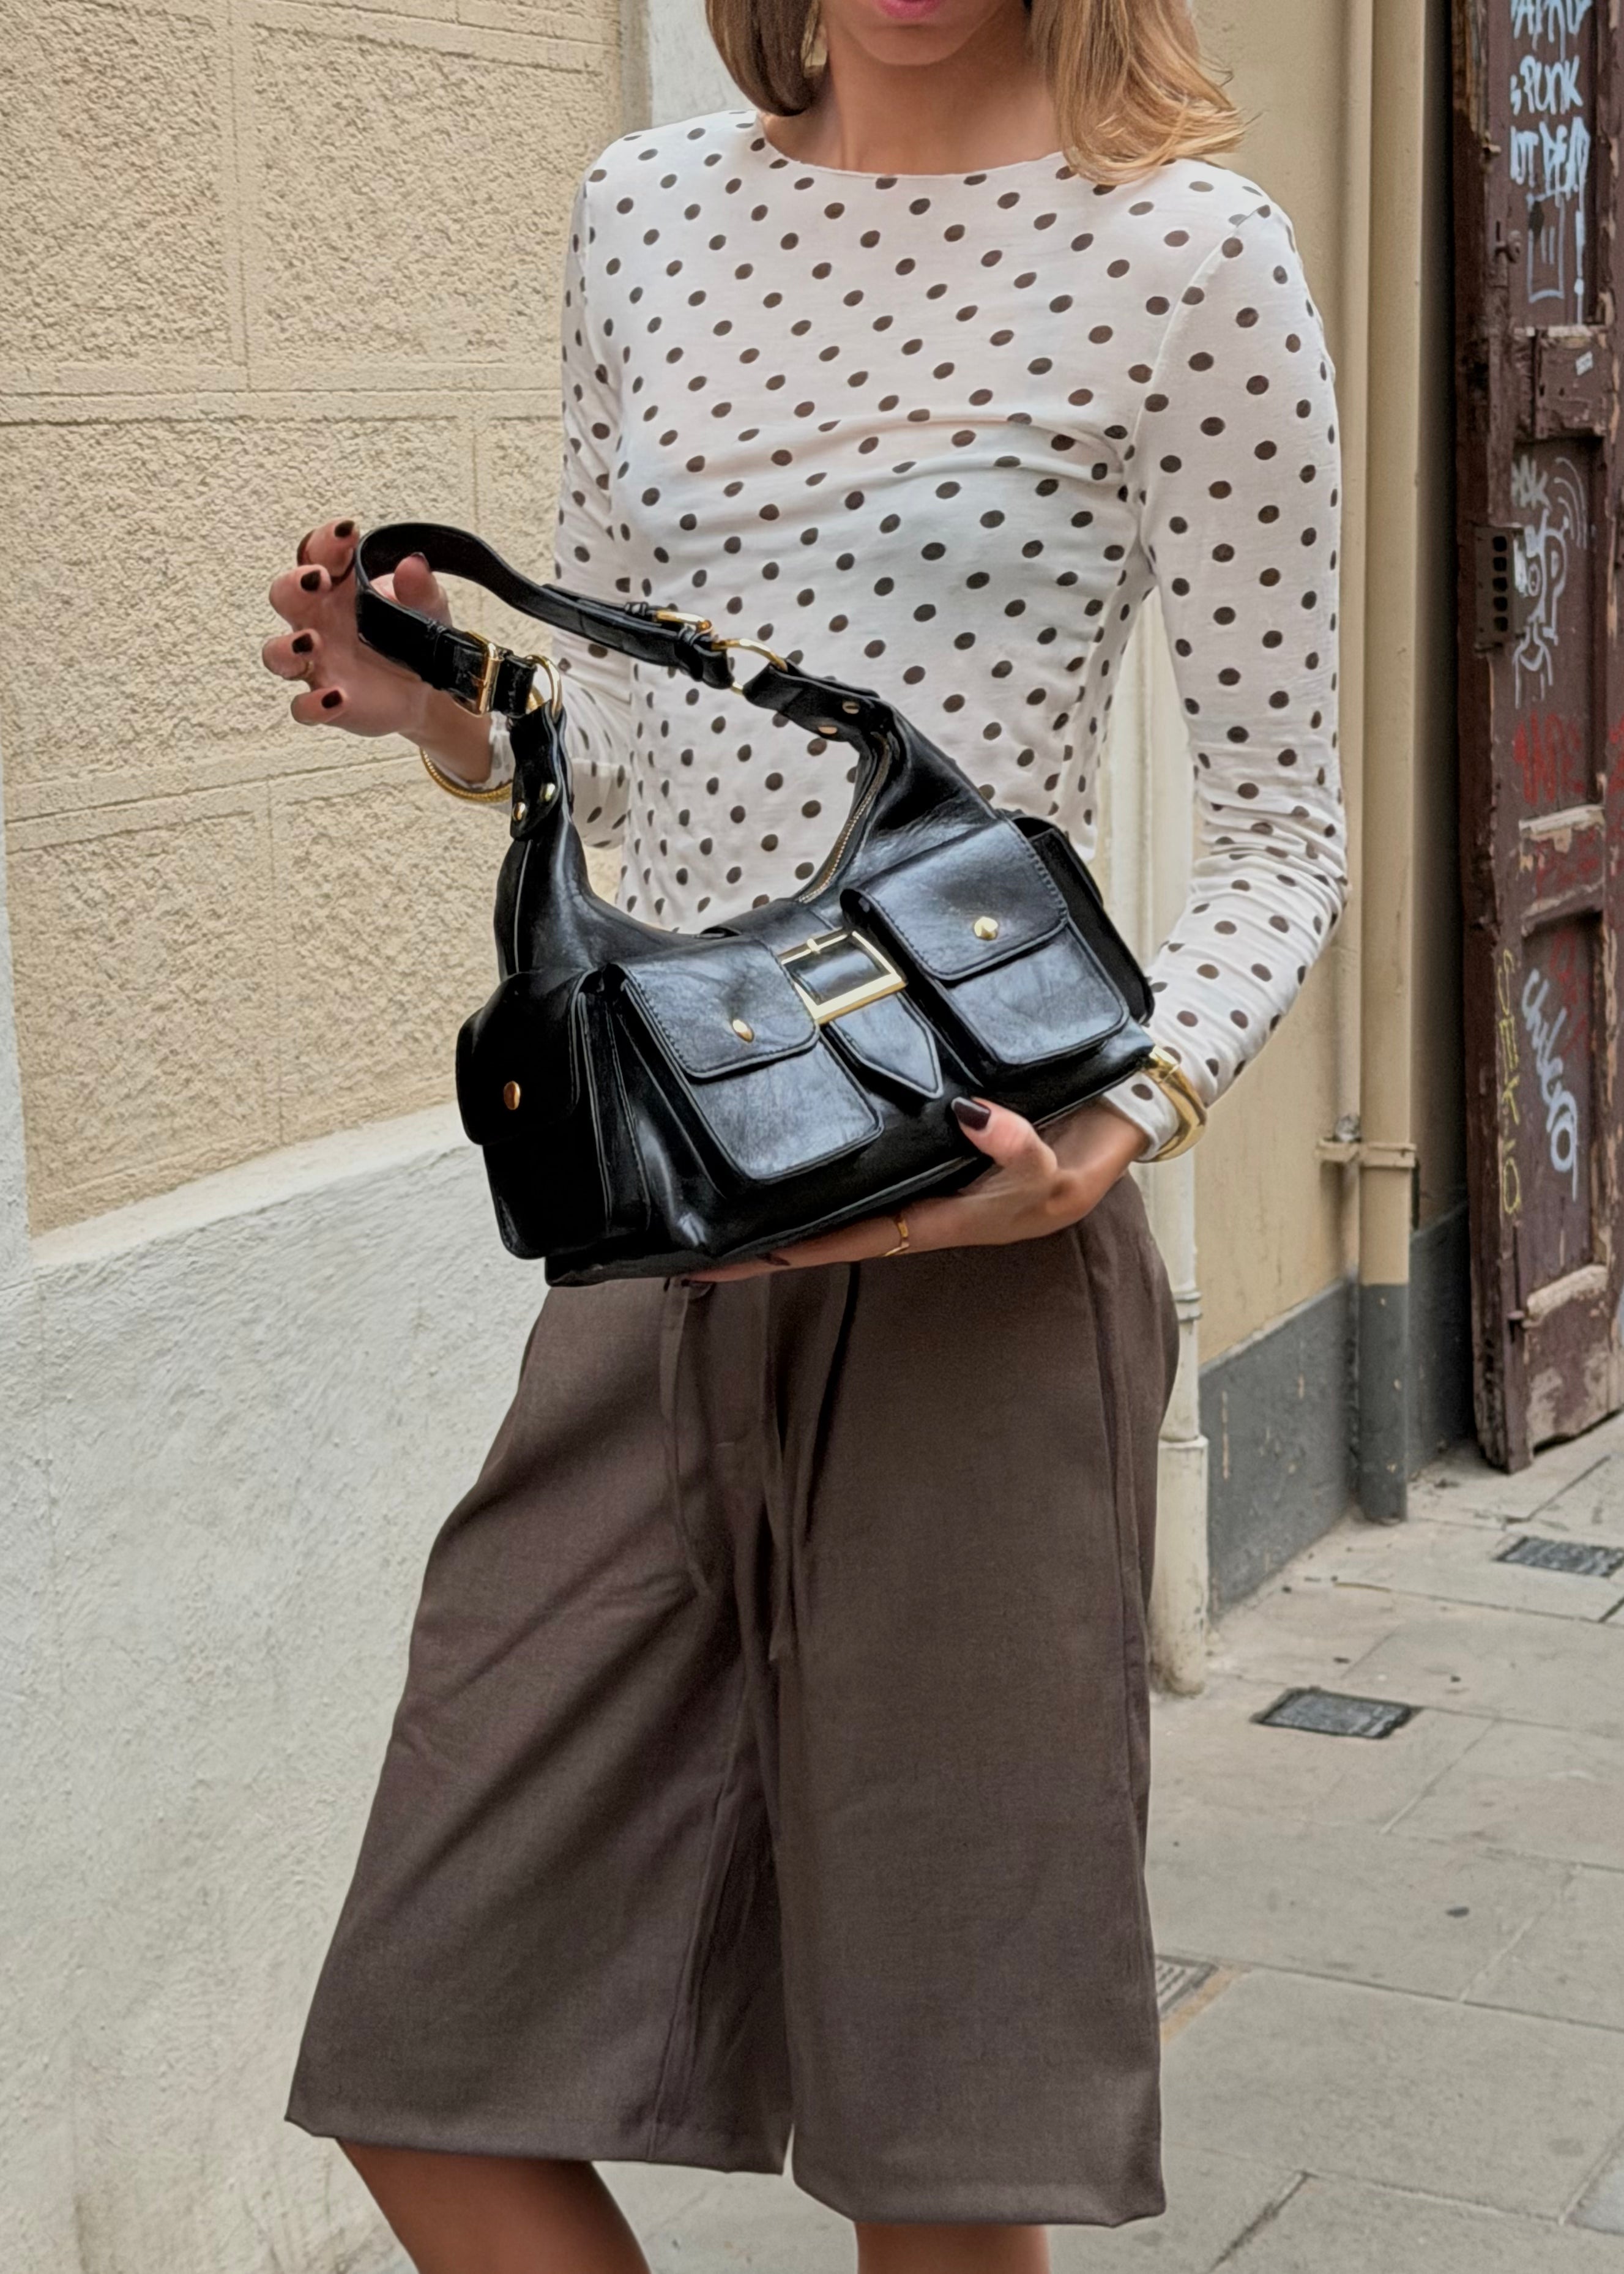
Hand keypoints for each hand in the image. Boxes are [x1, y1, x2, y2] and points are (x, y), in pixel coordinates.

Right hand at [261, 517, 492, 776]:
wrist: (430, 690)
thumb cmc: (416, 637)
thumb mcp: (429, 608)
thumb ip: (420, 588)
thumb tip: (413, 564)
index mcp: (339, 588)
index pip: (319, 554)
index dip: (327, 541)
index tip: (347, 532)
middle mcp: (319, 621)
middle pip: (284, 596)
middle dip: (293, 585)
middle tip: (317, 580)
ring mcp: (318, 663)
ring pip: (277, 654)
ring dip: (287, 647)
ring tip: (312, 642)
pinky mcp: (326, 704)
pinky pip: (303, 706)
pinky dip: (313, 704)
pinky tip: (336, 697)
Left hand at [688, 1096, 1149, 1281]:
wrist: (1114, 1125)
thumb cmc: (1080, 1156)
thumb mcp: (1055, 1165)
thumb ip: (1016, 1147)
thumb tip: (965, 1114)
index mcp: (937, 1223)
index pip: (843, 1242)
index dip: (782, 1253)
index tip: (719, 1263)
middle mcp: (919, 1209)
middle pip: (828, 1233)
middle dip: (766, 1246)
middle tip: (693, 1249)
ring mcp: (921, 1182)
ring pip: (842, 1204)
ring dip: (789, 1213)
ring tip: (724, 1210)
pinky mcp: (927, 1151)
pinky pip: (863, 1169)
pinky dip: (823, 1170)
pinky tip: (793, 1157)